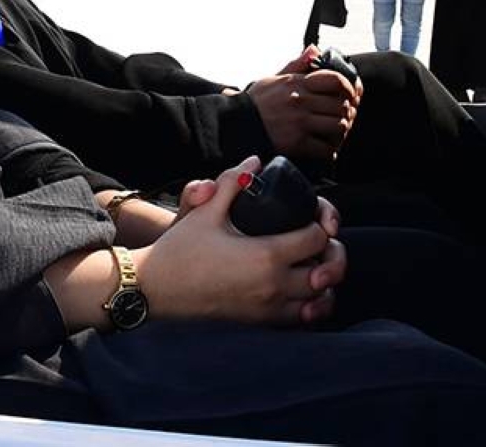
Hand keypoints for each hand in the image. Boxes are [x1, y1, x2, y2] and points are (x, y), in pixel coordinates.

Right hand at [137, 157, 344, 325]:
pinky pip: (302, 320)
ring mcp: (269, 309)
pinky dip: (311, 306)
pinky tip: (302, 290)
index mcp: (266, 255)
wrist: (154, 290)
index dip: (321, 223)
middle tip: (320, 239)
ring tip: (314, 264)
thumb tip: (255, 162)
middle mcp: (274, 286)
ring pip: (320, 300)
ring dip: (324, 281)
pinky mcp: (261, 324)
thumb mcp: (205, 211)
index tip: (312, 215)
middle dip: (331, 252)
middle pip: (328, 271)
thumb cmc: (179, 250)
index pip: (317, 238)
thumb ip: (233, 182)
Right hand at [246, 73, 355, 161]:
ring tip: (335, 133)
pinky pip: (326, 148)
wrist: (237, 125)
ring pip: (338, 125)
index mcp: (297, 82)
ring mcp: (300, 121)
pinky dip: (329, 151)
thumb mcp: (274, 78)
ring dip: (341, 132)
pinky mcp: (297, 142)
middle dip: (348, 113)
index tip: (351, 95)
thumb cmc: (257, 103)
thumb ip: (297, 64)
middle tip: (344, 118)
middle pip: (341, 105)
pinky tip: (325, 149)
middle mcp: (300, 100)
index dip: (350, 88)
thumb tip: (314, 49)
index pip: (335, 80)